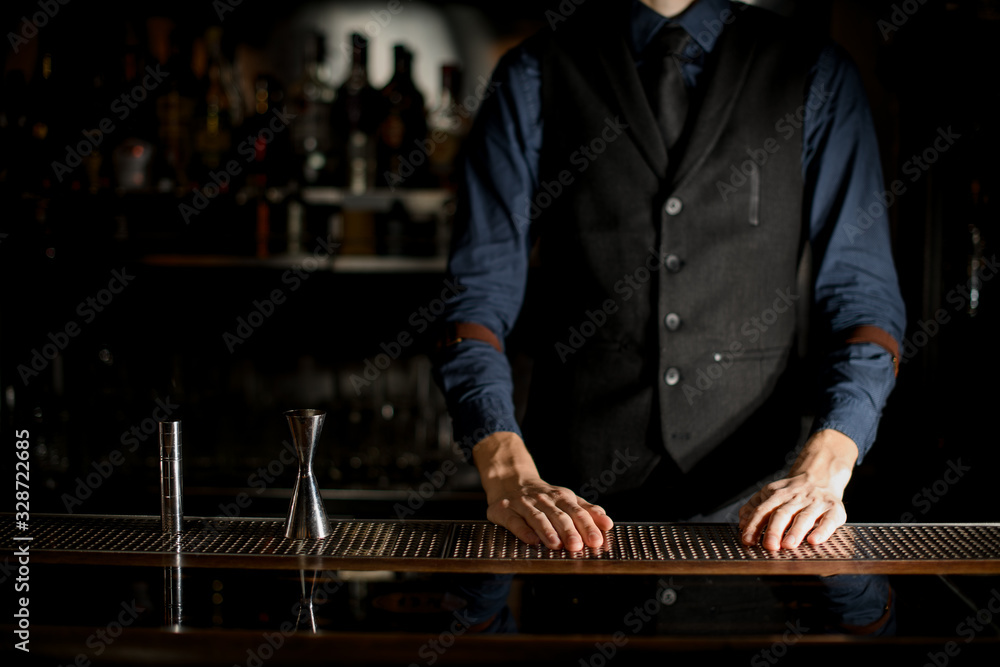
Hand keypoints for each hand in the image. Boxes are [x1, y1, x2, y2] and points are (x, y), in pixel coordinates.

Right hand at [473, 432, 612, 551]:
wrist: (509, 480)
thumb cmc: (543, 497)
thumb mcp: (566, 499)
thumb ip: (586, 511)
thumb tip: (607, 523)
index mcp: (561, 497)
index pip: (577, 512)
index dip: (587, 526)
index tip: (596, 540)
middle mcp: (543, 499)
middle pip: (558, 515)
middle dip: (569, 531)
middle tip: (577, 546)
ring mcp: (523, 503)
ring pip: (537, 517)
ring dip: (547, 531)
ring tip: (556, 545)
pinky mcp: (504, 510)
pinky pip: (515, 521)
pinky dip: (523, 531)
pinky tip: (532, 541)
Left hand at [738, 429, 857, 550]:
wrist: (819, 476)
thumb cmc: (791, 493)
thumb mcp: (769, 494)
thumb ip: (753, 508)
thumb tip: (742, 524)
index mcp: (776, 494)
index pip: (762, 510)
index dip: (754, 525)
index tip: (748, 540)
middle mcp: (796, 498)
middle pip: (782, 513)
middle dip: (774, 530)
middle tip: (769, 546)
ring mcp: (815, 503)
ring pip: (804, 517)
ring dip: (795, 532)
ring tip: (788, 545)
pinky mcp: (834, 509)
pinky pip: (829, 521)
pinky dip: (822, 531)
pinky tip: (814, 540)